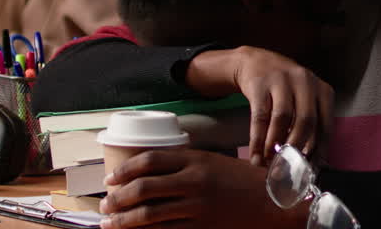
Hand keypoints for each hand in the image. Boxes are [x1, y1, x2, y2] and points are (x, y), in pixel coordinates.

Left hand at [99, 149, 306, 228]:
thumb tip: (152, 172)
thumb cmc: (245, 181)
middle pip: (144, 188)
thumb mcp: (215, 162)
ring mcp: (197, 207)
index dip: (125, 169)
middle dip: (119, 198)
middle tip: (105, 204)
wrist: (274, 203)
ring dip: (125, 220)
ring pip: (150, 214)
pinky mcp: (202, 228)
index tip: (111, 178)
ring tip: (110, 223)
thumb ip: (187, 164)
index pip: (150, 160)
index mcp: (196, 159)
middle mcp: (194, 181)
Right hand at [185, 46, 333, 165]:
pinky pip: (260, 116)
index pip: (326, 124)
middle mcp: (304, 81)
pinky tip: (255, 155)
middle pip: (306, 120)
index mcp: (321, 89)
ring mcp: (281, 80)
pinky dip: (257, 139)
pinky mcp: (260, 83)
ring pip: (282, 117)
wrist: (256, 62)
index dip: (319, 149)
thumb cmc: (285, 88)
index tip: (310, 168)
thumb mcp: (304, 99)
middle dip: (297, 148)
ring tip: (270, 161)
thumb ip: (311, 124)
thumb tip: (315, 162)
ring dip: (275, 143)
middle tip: (289, 166)